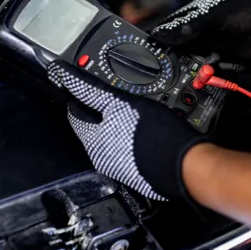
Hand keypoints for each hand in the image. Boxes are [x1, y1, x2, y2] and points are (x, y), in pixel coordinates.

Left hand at [47, 62, 207, 201]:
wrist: (185, 166)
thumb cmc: (153, 134)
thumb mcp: (120, 103)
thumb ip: (91, 91)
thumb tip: (65, 76)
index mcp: (92, 141)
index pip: (75, 113)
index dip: (77, 95)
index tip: (82, 84)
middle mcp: (102, 158)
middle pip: (93, 127)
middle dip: (99, 110)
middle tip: (111, 93)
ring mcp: (122, 168)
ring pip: (113, 138)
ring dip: (118, 123)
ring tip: (131, 109)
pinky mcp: (140, 172)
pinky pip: (130, 149)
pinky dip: (132, 136)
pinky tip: (145, 128)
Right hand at [151, 0, 250, 64]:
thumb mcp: (215, 14)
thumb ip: (189, 28)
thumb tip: (162, 35)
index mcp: (200, 14)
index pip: (174, 28)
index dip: (162, 39)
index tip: (150, 51)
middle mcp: (208, 30)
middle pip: (185, 49)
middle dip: (179, 59)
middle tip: (170, 69)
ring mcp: (220, 45)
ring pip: (200, 62)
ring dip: (199, 68)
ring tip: (198, 71)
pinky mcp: (234, 60)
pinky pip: (219, 71)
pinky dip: (217, 74)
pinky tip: (215, 73)